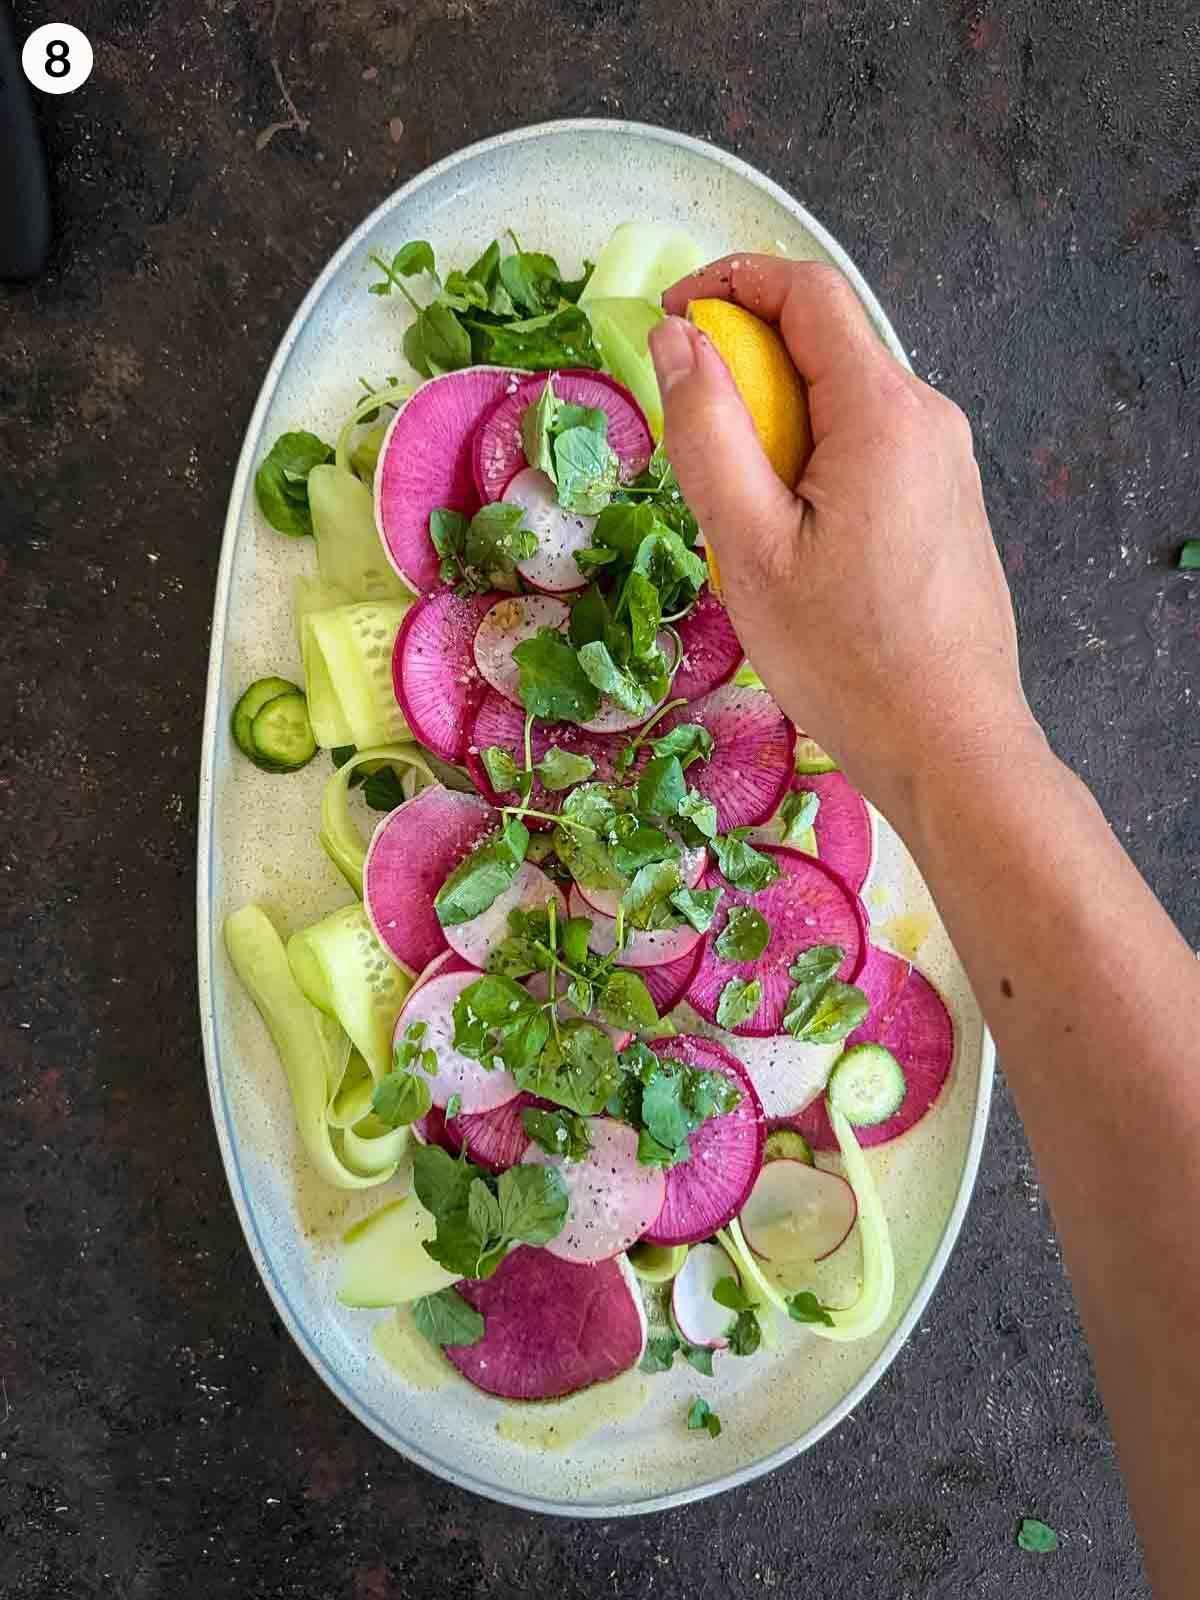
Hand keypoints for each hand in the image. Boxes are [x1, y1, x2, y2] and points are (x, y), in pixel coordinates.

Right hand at [648, 255, 1042, 821]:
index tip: (669, 318)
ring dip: (778, 426)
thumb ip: (707, 431)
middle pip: (826, 345)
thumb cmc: (845, 658)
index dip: (730, 282)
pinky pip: (869, 448)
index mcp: (882, 411)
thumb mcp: (749, 546)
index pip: (808, 292)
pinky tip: (795, 544)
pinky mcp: (947, 503)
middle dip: (747, 369)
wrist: (949, 743)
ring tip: (743, 517)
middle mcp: (928, 417)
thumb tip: (677, 338)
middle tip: (696, 449)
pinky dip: (814, 463)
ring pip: (844, 401)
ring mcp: (946, 461)